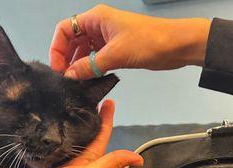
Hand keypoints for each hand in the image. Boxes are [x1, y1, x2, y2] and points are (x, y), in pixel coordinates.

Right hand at [6, 100, 142, 167]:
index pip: (101, 135)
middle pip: (86, 132)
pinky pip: (52, 139)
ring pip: (69, 134)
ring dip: (71, 119)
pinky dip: (53, 127)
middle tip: (88, 94)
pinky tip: (49, 116)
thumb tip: (140, 159)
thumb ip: (110, 164)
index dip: (106, 118)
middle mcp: (77, 158)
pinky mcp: (44, 157)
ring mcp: (60, 157)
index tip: (109, 100)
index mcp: (90, 160)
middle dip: (89, 114)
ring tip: (70, 101)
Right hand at [50, 4, 210, 79]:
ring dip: (79, 66)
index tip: (58, 68)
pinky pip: (96, 60)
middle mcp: (98, 27)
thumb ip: (90, 66)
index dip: (57, 48)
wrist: (175, 46)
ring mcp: (107, 39)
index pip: (65, 29)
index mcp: (96, 19)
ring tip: (77, 83)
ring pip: (84, 52)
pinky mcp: (116, 51)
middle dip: (66, 59)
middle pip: (72, 42)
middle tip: (66, 79)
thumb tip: (71, 76)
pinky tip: (89, 81)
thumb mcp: (115, 54)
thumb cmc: (149, 41)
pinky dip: (91, 70)